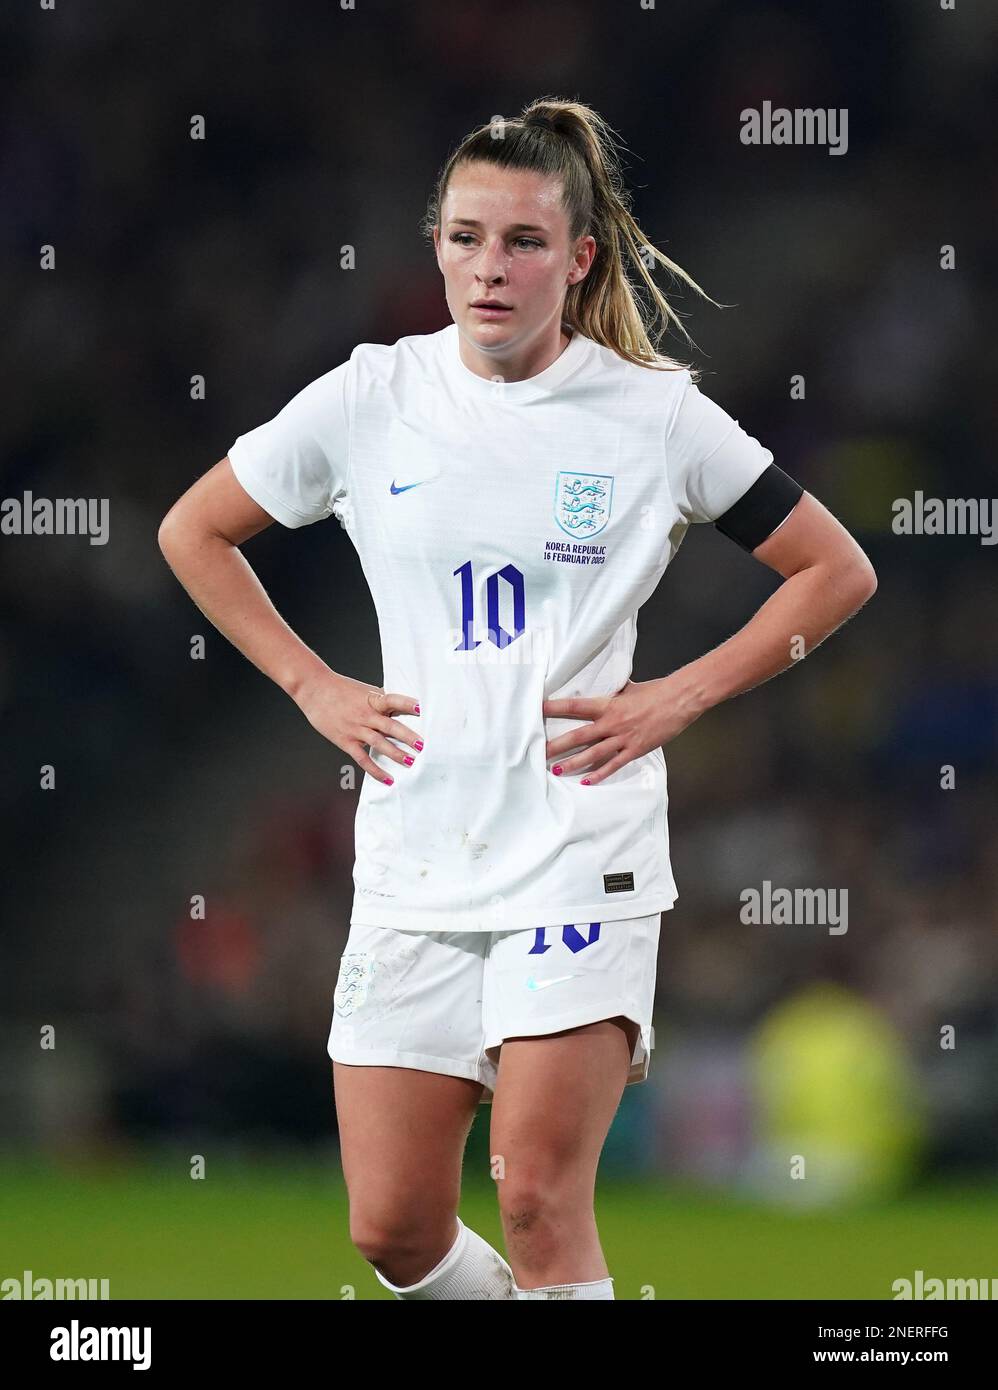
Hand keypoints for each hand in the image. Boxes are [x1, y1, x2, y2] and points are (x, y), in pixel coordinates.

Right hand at [294, 669, 421, 785]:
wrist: (314, 689)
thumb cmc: (340, 688)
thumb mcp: (364, 691)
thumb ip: (381, 700)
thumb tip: (401, 706)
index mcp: (372, 699)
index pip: (392, 700)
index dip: (406, 704)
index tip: (420, 709)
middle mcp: (365, 714)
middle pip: (389, 726)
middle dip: (407, 737)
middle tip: (421, 745)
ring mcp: (355, 729)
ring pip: (379, 743)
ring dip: (396, 754)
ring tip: (410, 761)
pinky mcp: (346, 741)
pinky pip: (363, 759)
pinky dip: (375, 770)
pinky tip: (388, 779)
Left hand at [542, 676, 700, 784]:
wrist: (680, 700)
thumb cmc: (656, 691)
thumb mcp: (629, 688)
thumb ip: (613, 691)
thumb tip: (603, 687)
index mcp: (608, 704)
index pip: (575, 706)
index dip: (555, 708)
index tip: (538, 710)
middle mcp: (612, 723)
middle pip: (579, 736)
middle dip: (557, 745)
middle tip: (539, 752)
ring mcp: (623, 739)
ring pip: (593, 754)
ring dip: (573, 763)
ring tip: (556, 769)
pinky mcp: (635, 750)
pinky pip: (614, 765)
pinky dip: (599, 774)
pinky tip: (586, 781)